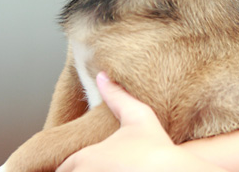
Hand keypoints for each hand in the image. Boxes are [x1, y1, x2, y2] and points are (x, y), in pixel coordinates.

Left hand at [57, 72, 225, 171]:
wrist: (174, 170)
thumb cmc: (157, 148)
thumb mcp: (138, 116)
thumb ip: (117, 95)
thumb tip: (103, 75)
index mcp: (83, 158)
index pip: (64, 169)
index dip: (77, 168)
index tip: (99, 166)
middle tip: (112, 167)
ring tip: (118, 170)